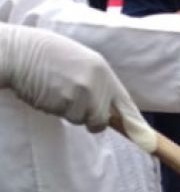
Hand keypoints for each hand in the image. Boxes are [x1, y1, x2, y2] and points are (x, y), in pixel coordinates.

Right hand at [0, 24, 141, 131]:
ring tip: (56, 90)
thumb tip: (109, 108)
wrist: (20, 51)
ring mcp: (83, 93)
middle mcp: (98, 82)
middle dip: (87, 116)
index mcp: (104, 71)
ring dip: (69, 112)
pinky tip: (47, 92)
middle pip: (101, 119)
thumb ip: (98, 83)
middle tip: (69, 98)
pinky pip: (65, 117)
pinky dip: (56, 110)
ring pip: (82, 120)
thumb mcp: (81, 62)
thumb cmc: (47, 55)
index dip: (135, 123)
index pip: (125, 103)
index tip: (147, 141)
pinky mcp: (65, 101)